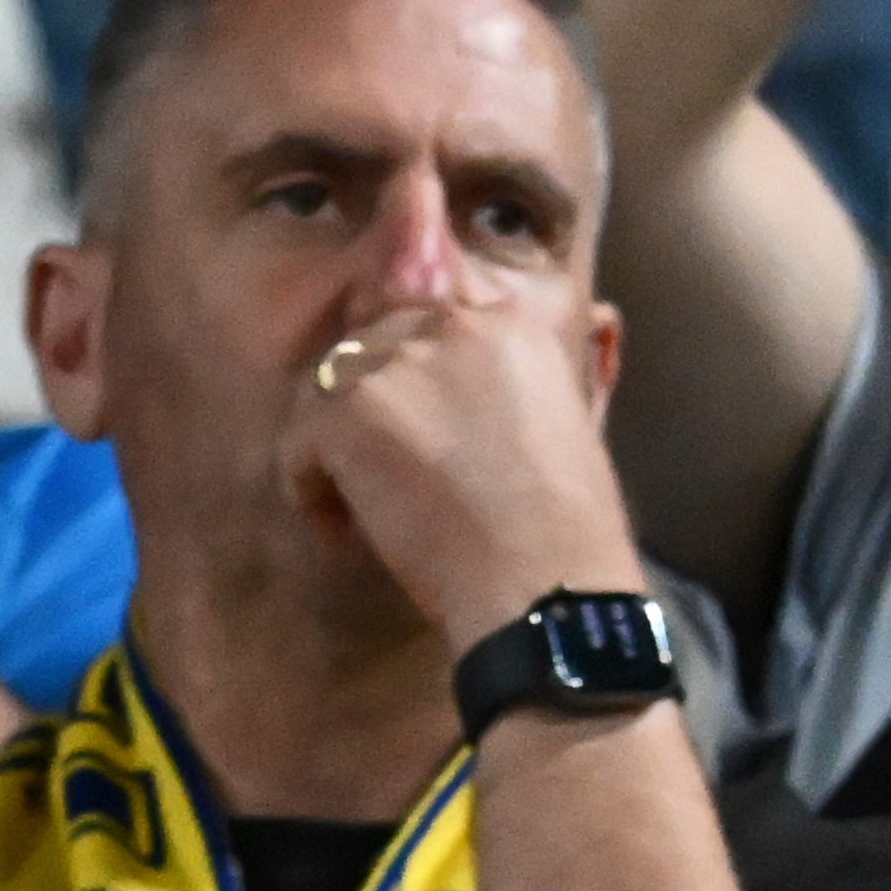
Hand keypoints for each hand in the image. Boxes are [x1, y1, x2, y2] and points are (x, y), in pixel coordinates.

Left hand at [282, 294, 636, 647]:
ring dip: (333, 446)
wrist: (542, 573)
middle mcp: (450, 325)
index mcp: (509, 319)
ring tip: (363, 502)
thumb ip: (533, 365)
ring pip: (324, 390)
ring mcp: (394, 365)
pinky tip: (348, 528)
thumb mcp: (570, 412)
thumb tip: (592, 320)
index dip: (407, 375)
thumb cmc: (567, 517)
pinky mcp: (346, 414)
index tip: (419, 426)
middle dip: (364, 408)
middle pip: (366, 348)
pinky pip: (298, 441)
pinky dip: (311, 488)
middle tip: (382, 468)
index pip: (422, 317)